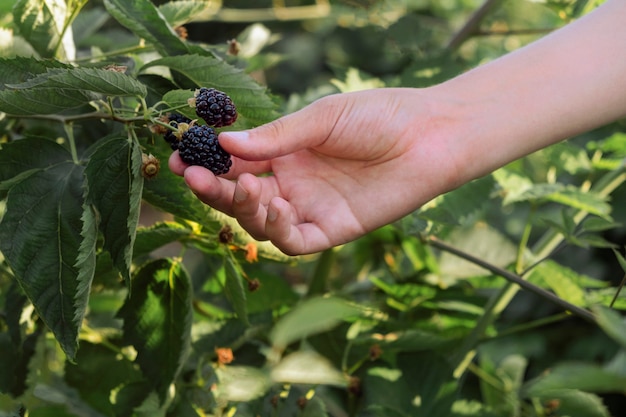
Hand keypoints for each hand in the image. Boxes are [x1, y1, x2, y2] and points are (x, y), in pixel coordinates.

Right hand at [169, 88, 463, 254]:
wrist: (430, 135)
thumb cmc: (379, 117)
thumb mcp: (321, 118)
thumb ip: (276, 137)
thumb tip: (223, 142)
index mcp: (285, 153)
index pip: (235, 162)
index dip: (207, 162)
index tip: (179, 156)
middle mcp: (292, 183)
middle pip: (241, 195)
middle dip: (215, 188)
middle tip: (193, 176)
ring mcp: (310, 208)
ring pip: (261, 222)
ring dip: (244, 209)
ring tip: (244, 187)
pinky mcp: (332, 230)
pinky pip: (294, 241)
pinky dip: (276, 231)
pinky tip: (271, 208)